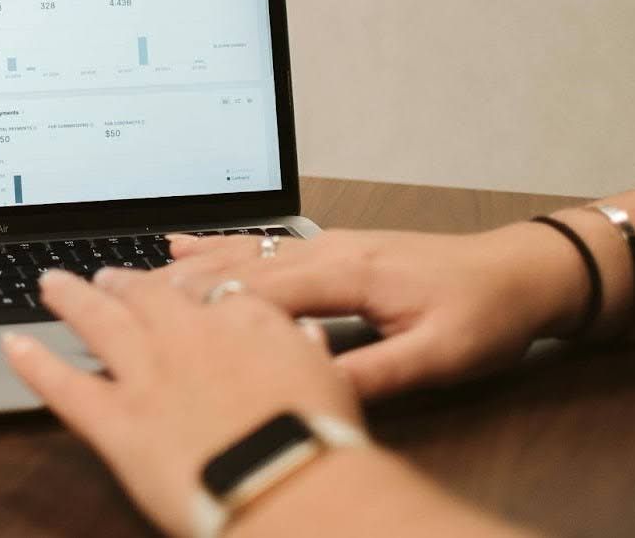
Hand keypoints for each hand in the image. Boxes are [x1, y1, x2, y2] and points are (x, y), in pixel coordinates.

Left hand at [2, 267, 360, 536]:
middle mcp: (187, 335)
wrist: (286, 478)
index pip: (214, 293)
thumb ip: (305, 350)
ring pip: (98, 321)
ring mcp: (145, 374)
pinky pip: (63, 385)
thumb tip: (303, 334)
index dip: (194, 291)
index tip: (186, 291)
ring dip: (72, 299)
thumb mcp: (330, 380)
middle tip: (108, 276)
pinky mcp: (114, 419)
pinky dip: (33, 364)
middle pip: (148, 295)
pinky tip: (13, 345)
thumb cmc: (318, 438)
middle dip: (126, 283)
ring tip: (52, 283)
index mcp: (243, 321)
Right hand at [162, 226, 584, 398]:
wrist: (522, 273)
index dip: (202, 308)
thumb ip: (377, 373)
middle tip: (112, 297)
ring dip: (185, 267)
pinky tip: (182, 247)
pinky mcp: (331, 251)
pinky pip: (260, 247)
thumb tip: (313, 388)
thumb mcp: (441, 356)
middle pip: (235, 268)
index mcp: (351, 272)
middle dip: (173, 285)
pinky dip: (215, 248)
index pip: (259, 291)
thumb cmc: (486, 314)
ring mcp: (327, 246)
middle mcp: (329, 250)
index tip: (150, 324)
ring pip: (240, 255)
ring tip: (128, 276)